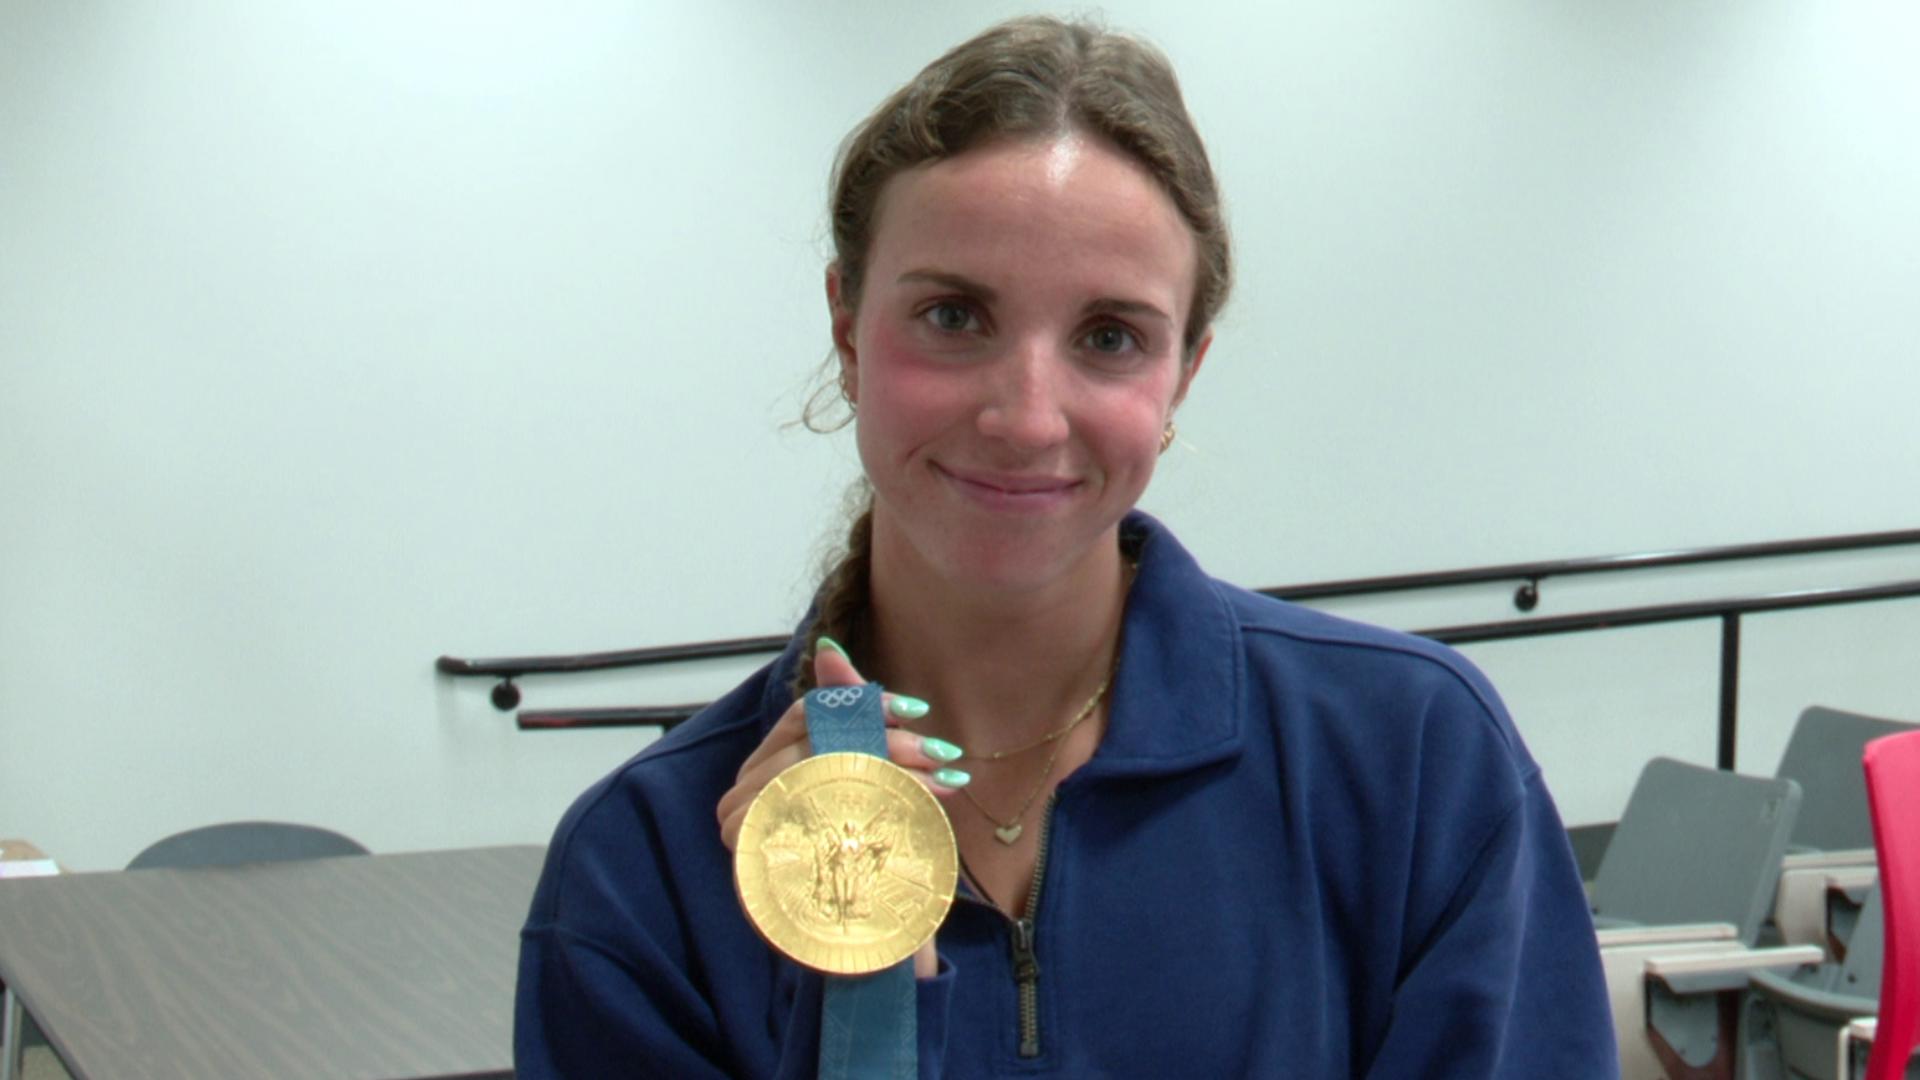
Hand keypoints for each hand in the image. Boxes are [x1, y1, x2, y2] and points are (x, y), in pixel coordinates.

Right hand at [716, 639, 964, 977]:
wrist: (867, 939)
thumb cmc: (859, 850)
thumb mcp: (856, 772)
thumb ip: (839, 711)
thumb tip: (831, 648)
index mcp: (755, 775)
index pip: (803, 716)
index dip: (861, 706)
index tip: (914, 710)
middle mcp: (739, 807)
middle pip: (819, 746)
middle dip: (889, 744)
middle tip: (939, 753)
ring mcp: (750, 845)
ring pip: (829, 780)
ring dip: (897, 778)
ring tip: (942, 783)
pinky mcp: (771, 882)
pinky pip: (835, 827)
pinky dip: (889, 815)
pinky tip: (927, 818)